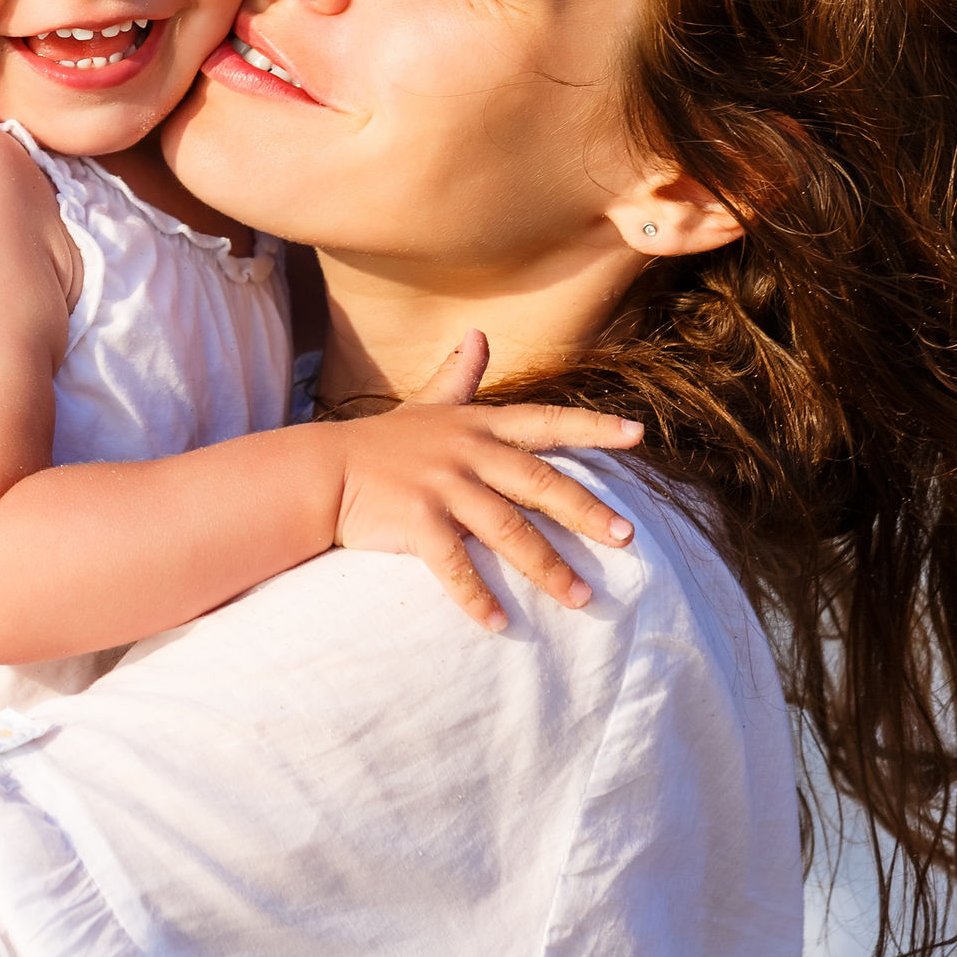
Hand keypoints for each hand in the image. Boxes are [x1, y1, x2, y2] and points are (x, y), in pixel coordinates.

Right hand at [332, 330, 642, 630]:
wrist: (319, 471)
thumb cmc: (377, 443)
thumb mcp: (424, 405)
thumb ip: (458, 375)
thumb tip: (478, 333)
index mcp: (475, 426)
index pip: (544, 422)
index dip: (592, 427)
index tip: (638, 435)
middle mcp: (465, 453)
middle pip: (538, 482)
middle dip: (586, 511)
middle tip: (626, 538)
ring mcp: (441, 487)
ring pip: (508, 530)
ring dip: (547, 567)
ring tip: (581, 598)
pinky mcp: (415, 521)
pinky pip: (454, 565)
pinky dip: (476, 596)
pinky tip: (498, 623)